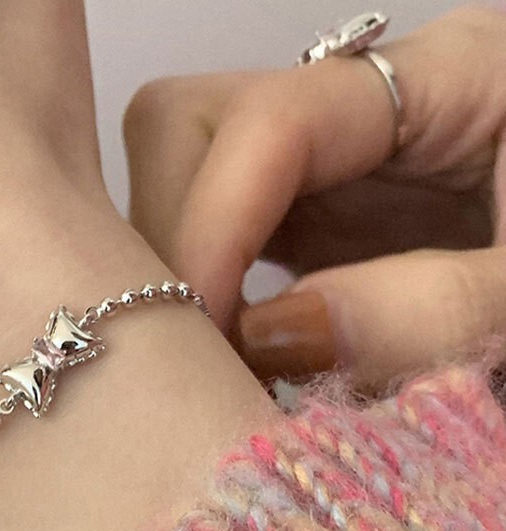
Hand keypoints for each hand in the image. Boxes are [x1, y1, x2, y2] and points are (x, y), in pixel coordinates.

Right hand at [124, 6, 505, 386]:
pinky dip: (213, 291)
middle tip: (203, 342)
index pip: (273, 117)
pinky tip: (239, 346)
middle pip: (196, 122)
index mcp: (453, 77)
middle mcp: (367, 106)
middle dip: (176, 233)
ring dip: (184, 266)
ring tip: (218, 354)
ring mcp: (335, 166)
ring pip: (191, 176)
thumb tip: (267, 338)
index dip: (215, 221)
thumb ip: (429, 311)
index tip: (203, 332)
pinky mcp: (323, 219)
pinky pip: (229, 234)